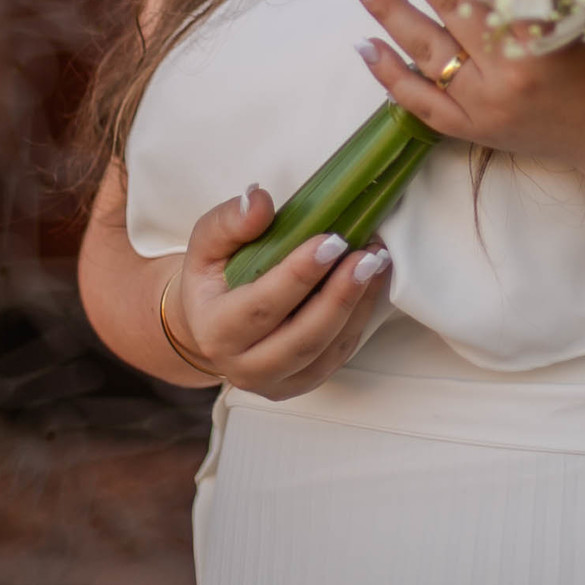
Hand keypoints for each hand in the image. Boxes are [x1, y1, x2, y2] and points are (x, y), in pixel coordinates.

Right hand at [165, 186, 391, 399]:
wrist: (212, 324)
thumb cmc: (213, 278)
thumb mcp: (207, 243)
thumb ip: (229, 222)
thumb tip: (259, 201)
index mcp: (215, 331)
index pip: (261, 307)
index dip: (299, 275)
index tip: (331, 241)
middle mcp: (243, 367)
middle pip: (301, 338)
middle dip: (340, 296)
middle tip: (368, 256)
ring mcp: (275, 383)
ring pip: (325, 351)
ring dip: (357, 306)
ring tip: (376, 262)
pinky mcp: (302, 383)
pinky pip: (337, 357)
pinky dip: (359, 319)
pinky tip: (372, 284)